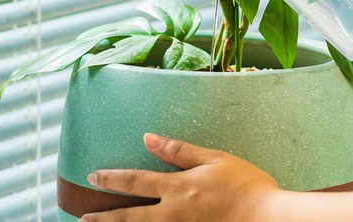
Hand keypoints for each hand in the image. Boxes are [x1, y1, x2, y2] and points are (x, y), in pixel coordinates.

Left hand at [80, 133, 280, 221]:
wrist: (270, 219)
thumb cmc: (246, 186)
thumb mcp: (215, 159)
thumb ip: (179, 151)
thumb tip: (148, 138)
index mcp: (177, 187)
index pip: (135, 181)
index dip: (111, 178)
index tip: (92, 176)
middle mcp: (172, 213)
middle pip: (130, 216)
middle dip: (104, 217)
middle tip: (82, 219)